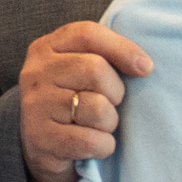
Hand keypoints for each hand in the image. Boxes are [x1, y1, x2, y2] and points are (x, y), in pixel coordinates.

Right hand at [17, 21, 152, 181]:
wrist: (39, 147)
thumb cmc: (71, 102)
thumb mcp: (79, 71)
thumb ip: (103, 56)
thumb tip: (144, 65)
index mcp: (45, 48)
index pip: (87, 34)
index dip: (121, 48)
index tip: (145, 68)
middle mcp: (35, 73)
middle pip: (96, 70)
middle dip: (116, 92)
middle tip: (111, 104)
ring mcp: (35, 106)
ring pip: (97, 108)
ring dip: (110, 123)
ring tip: (99, 126)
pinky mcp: (40, 139)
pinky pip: (90, 141)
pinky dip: (104, 146)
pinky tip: (96, 145)